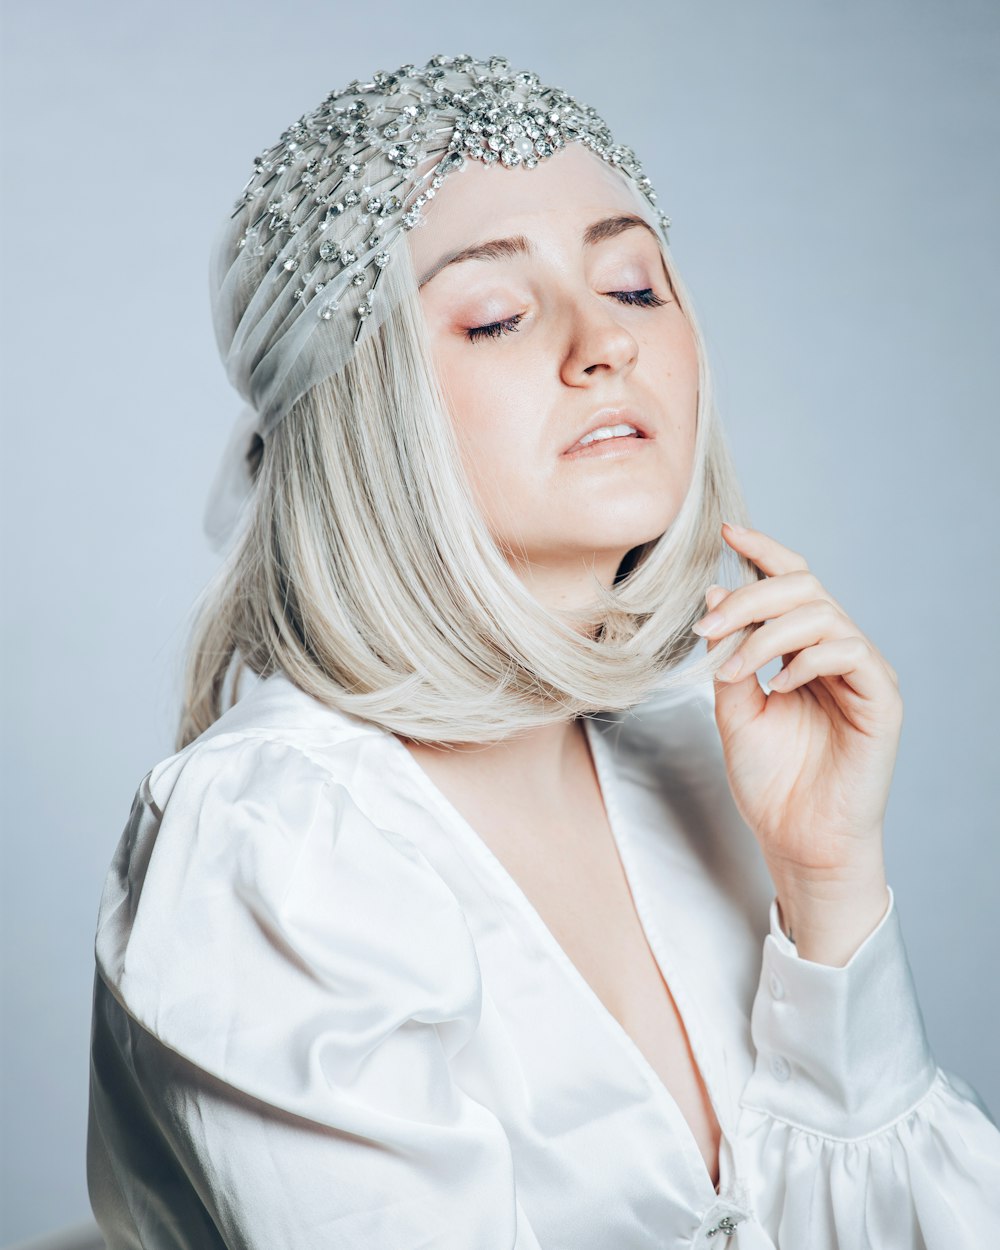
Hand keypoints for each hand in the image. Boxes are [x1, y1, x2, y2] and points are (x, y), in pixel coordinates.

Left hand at [693, 522, 901, 962]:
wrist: (796, 838)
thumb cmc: (770, 779)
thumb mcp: (732, 708)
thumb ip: (729, 653)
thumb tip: (717, 594)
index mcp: (802, 649)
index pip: (791, 582)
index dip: (763, 551)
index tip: (726, 533)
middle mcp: (837, 652)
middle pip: (803, 587)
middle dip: (749, 599)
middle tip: (708, 630)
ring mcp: (862, 672)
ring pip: (821, 614)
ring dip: (766, 635)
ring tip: (733, 672)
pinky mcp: (881, 698)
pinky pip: (849, 651)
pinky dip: (805, 660)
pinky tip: (780, 688)